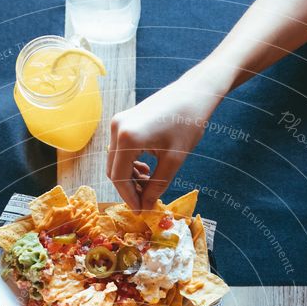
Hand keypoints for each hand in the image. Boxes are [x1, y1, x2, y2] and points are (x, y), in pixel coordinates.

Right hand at [108, 67, 222, 210]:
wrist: (193, 94)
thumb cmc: (187, 124)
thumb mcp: (174, 161)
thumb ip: (157, 186)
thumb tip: (145, 208)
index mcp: (128, 138)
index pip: (119, 178)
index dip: (129, 198)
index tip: (141, 212)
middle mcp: (117, 129)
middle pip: (114, 171)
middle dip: (128, 190)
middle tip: (145, 202)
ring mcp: (117, 123)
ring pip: (115, 162)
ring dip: (129, 178)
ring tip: (149, 184)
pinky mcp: (122, 121)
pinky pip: (119, 151)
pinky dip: (130, 165)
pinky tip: (146, 170)